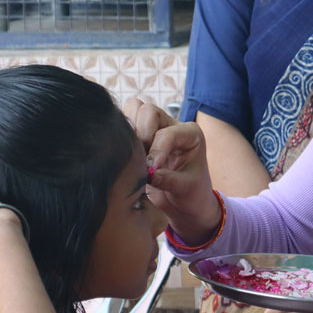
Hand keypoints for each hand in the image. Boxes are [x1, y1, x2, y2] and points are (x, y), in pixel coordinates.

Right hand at [123, 98, 219, 242]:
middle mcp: (172, 124)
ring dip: (129, 130)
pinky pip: (124, 121)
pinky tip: (125, 155)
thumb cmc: (191, 194)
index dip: (156, 151)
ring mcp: (154, 126)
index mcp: (190, 134)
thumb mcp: (186, 190)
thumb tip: (148, 173)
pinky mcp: (139, 133)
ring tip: (133, 156)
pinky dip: (121, 134)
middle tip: (140, 159)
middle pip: (148, 111)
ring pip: (134, 109)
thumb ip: (168, 180)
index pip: (167, 133)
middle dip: (141, 134)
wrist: (183, 203)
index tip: (149, 171)